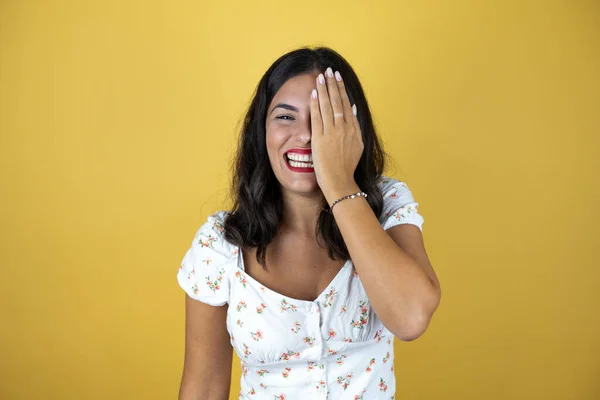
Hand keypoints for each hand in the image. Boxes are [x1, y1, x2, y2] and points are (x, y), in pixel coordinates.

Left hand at [310, 67, 363, 203]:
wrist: (340, 182)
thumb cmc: (346, 168)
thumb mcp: (356, 145)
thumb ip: (354, 127)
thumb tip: (353, 109)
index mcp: (353, 130)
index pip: (346, 104)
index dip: (341, 90)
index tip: (338, 78)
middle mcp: (344, 128)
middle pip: (338, 101)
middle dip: (333, 84)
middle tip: (330, 70)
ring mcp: (332, 133)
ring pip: (328, 106)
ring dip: (324, 89)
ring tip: (321, 76)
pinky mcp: (320, 138)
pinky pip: (317, 117)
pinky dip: (316, 104)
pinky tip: (314, 93)